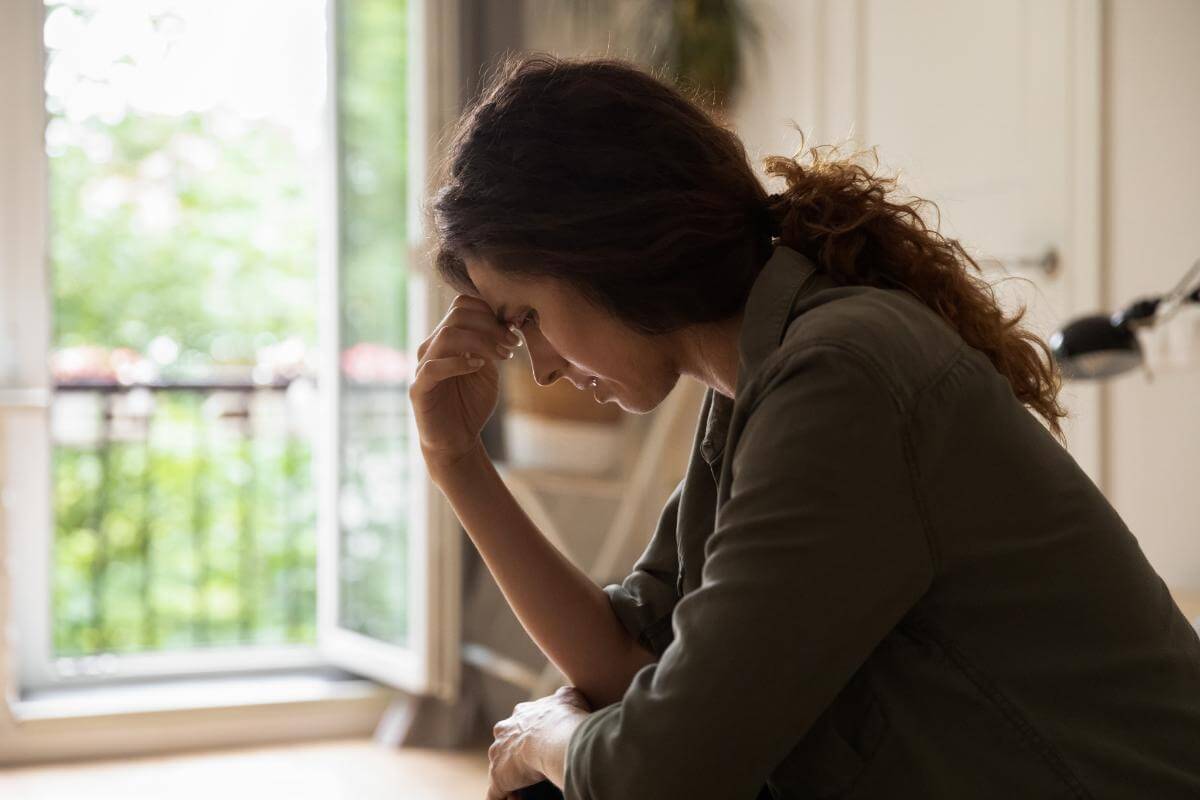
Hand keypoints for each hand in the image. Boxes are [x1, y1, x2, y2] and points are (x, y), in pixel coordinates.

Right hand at [410, 294, 522, 475]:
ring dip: (481, 341)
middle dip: (491, 326)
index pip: (462, 305)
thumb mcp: (488, 369)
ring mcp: (423, 366)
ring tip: (503, 356)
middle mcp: (432, 347)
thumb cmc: (472, 403)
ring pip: (448, 335)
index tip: (513, 331)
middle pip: (457, 315)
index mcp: (447, 339)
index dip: (490, 311)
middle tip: (512, 343)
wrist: (457, 440)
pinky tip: (479, 366)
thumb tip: (507, 321)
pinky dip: (459, 363)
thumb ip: (492, 345)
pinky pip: (434, 367)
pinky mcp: (419, 389)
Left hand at [487, 685, 591, 799]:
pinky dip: (504, 798)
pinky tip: (516, 799)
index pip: (520, 725)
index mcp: (520, 715)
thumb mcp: (569, 697)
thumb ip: (564, 697)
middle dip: (515, 754)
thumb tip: (565, 698)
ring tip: (527, 788)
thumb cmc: (565, 717)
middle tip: (534, 766)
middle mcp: (504, 732)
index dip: (530, 736)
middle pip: (505, 745)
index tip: (542, 746)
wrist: (555, 736)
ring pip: (499, 768)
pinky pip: (496, 793)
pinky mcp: (498, 777)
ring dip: (510, 778)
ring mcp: (498, 755)